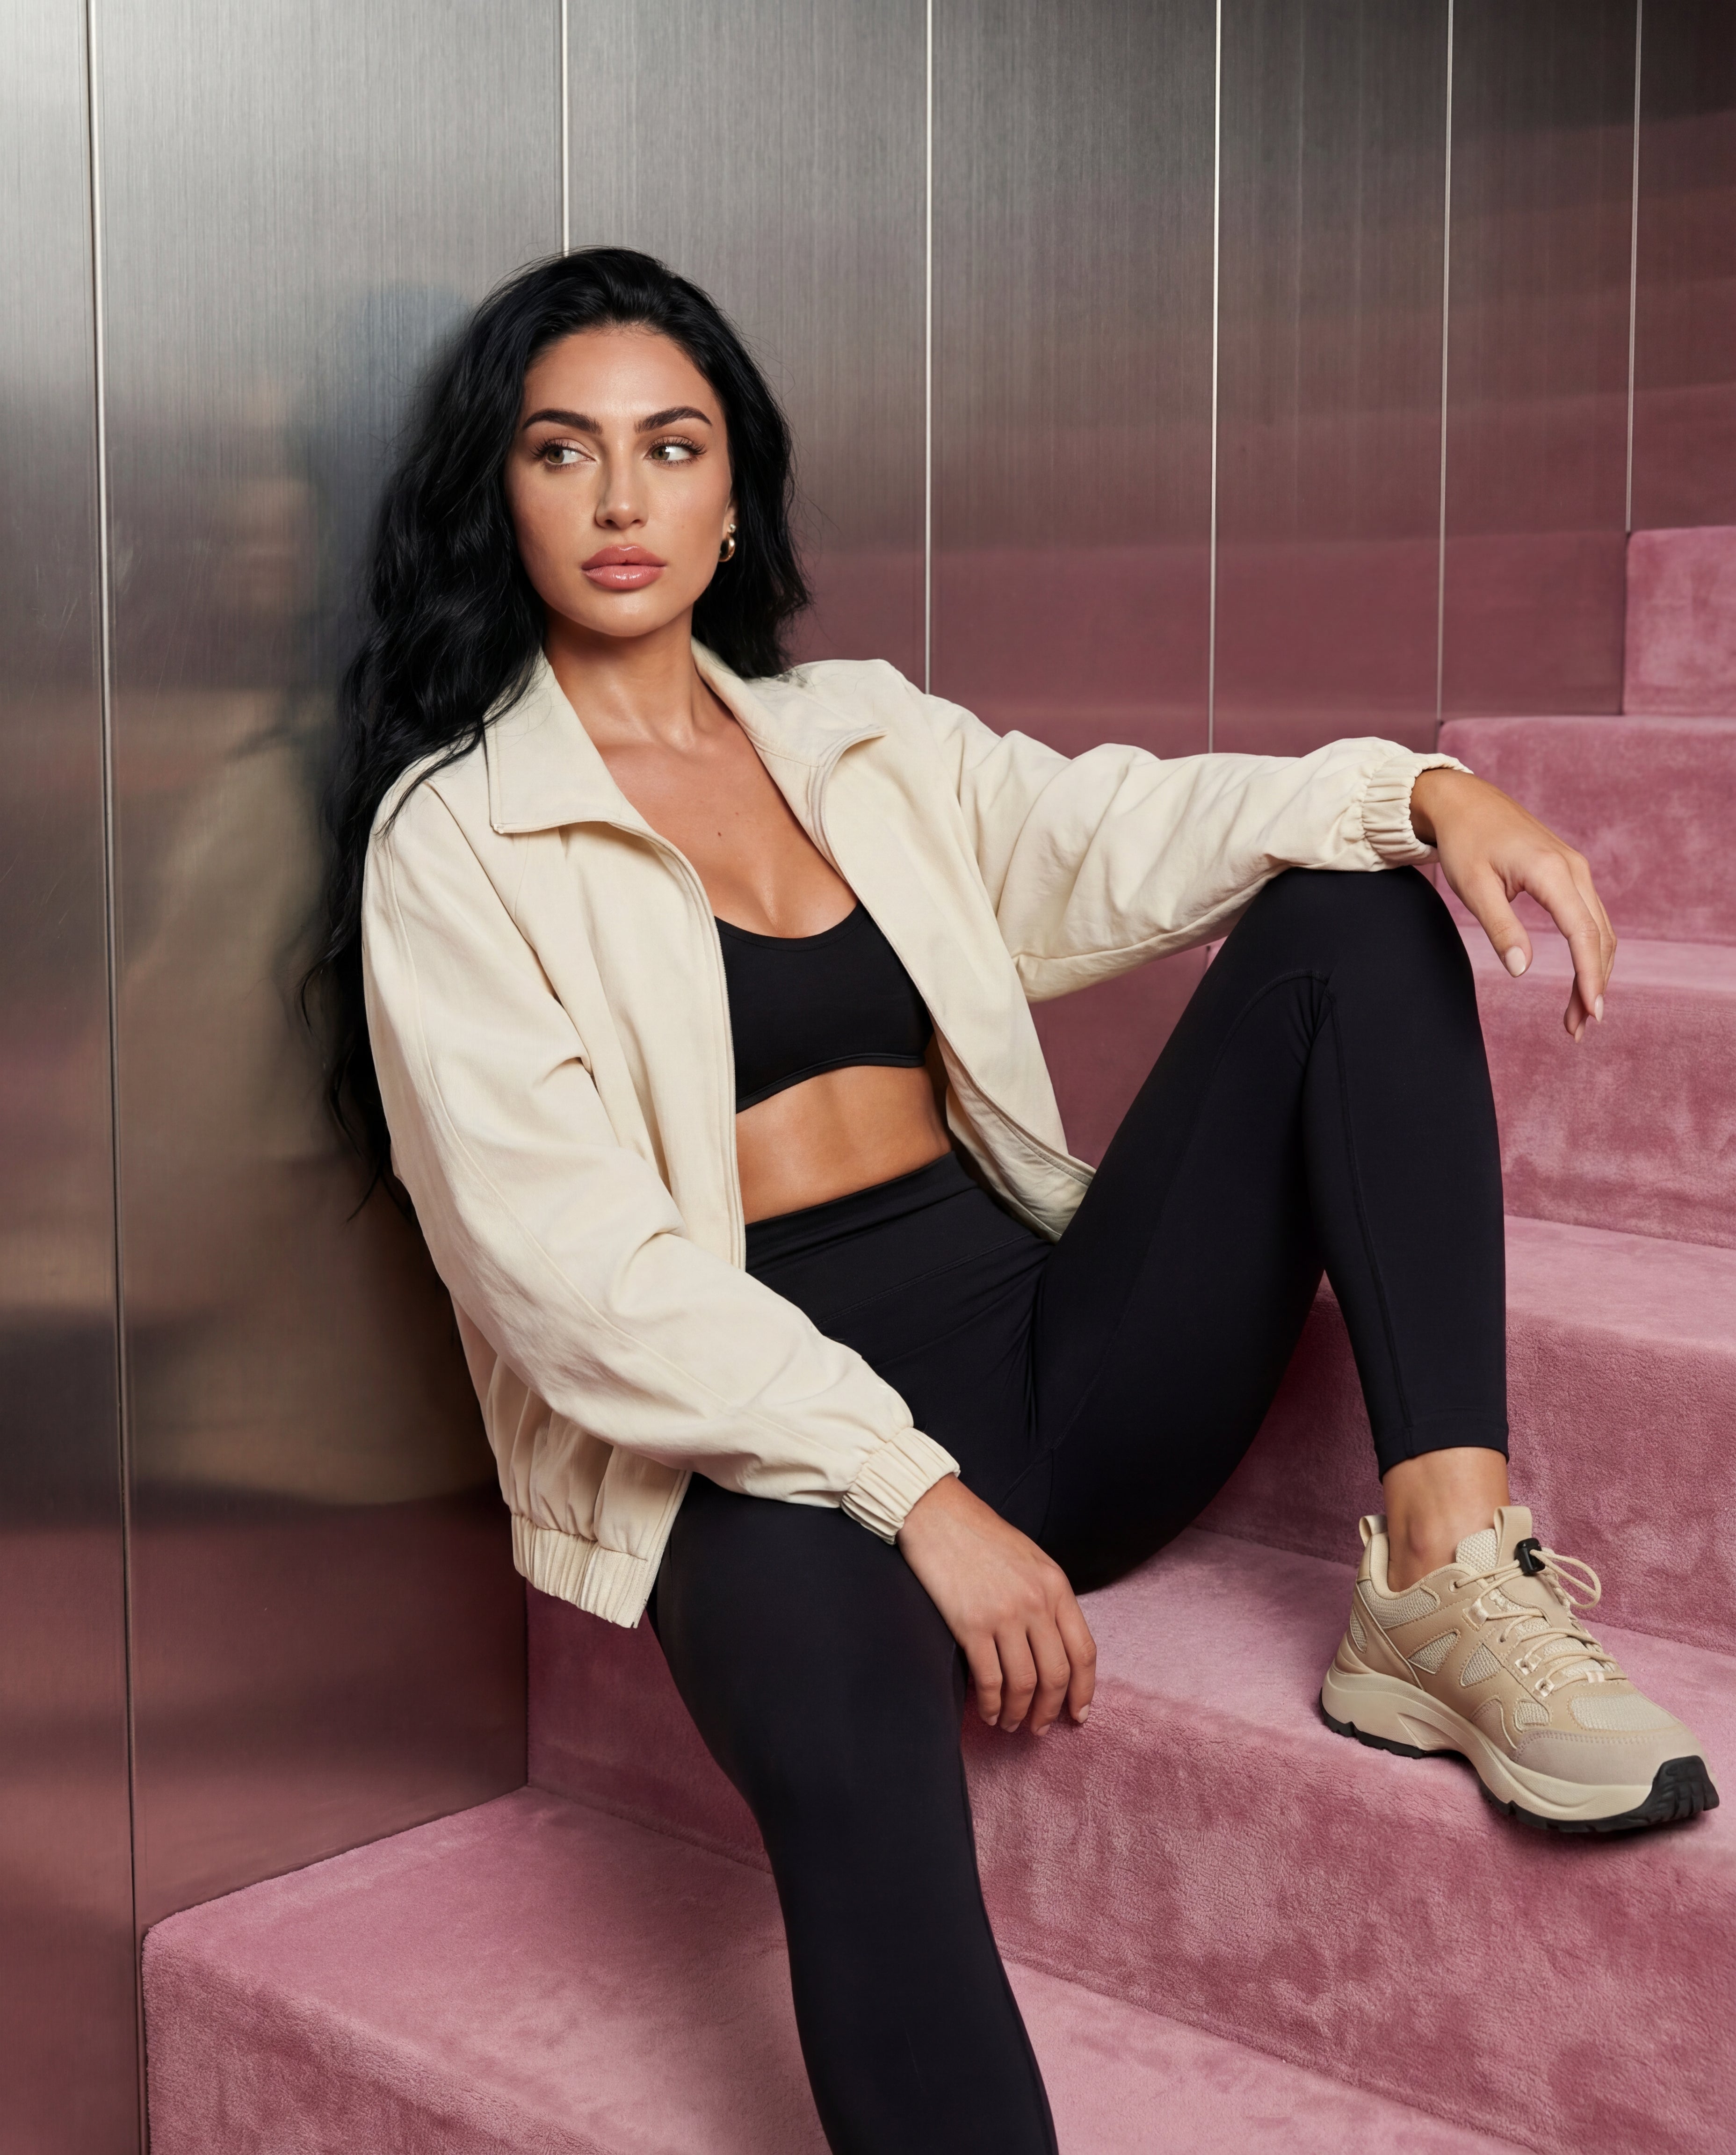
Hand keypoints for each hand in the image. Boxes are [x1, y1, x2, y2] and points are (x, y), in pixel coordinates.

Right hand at [896, 1475, 1095, 1733]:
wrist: (936, 1513)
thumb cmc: (981, 1536)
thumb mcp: (1031, 1559)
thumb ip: (1047, 1598)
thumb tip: (1053, 1647)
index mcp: (1056, 1586)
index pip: (1084, 1651)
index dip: (1084, 1690)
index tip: (1078, 1715)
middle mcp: (1036, 1602)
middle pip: (1056, 1674)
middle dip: (1050, 1710)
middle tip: (1040, 1728)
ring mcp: (1004, 1614)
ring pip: (1024, 1683)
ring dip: (1019, 1713)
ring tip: (1011, 1724)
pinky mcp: (971, 1624)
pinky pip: (990, 1680)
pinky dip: (992, 1705)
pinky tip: (989, 1713)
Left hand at [1410, 767, 1616, 1042]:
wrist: (1465, 802)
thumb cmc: (1464, 842)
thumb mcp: (1474, 887)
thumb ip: (1500, 928)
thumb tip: (1523, 970)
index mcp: (1552, 872)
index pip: (1582, 932)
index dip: (1589, 975)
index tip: (1591, 1011)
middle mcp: (1574, 870)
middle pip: (1598, 937)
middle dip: (1593, 984)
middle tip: (1580, 1028)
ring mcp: (1576, 870)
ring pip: (1600, 930)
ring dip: (1594, 972)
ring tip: (1578, 1015)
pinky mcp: (1570, 874)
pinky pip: (1590, 918)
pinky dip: (1589, 951)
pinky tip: (1580, 978)